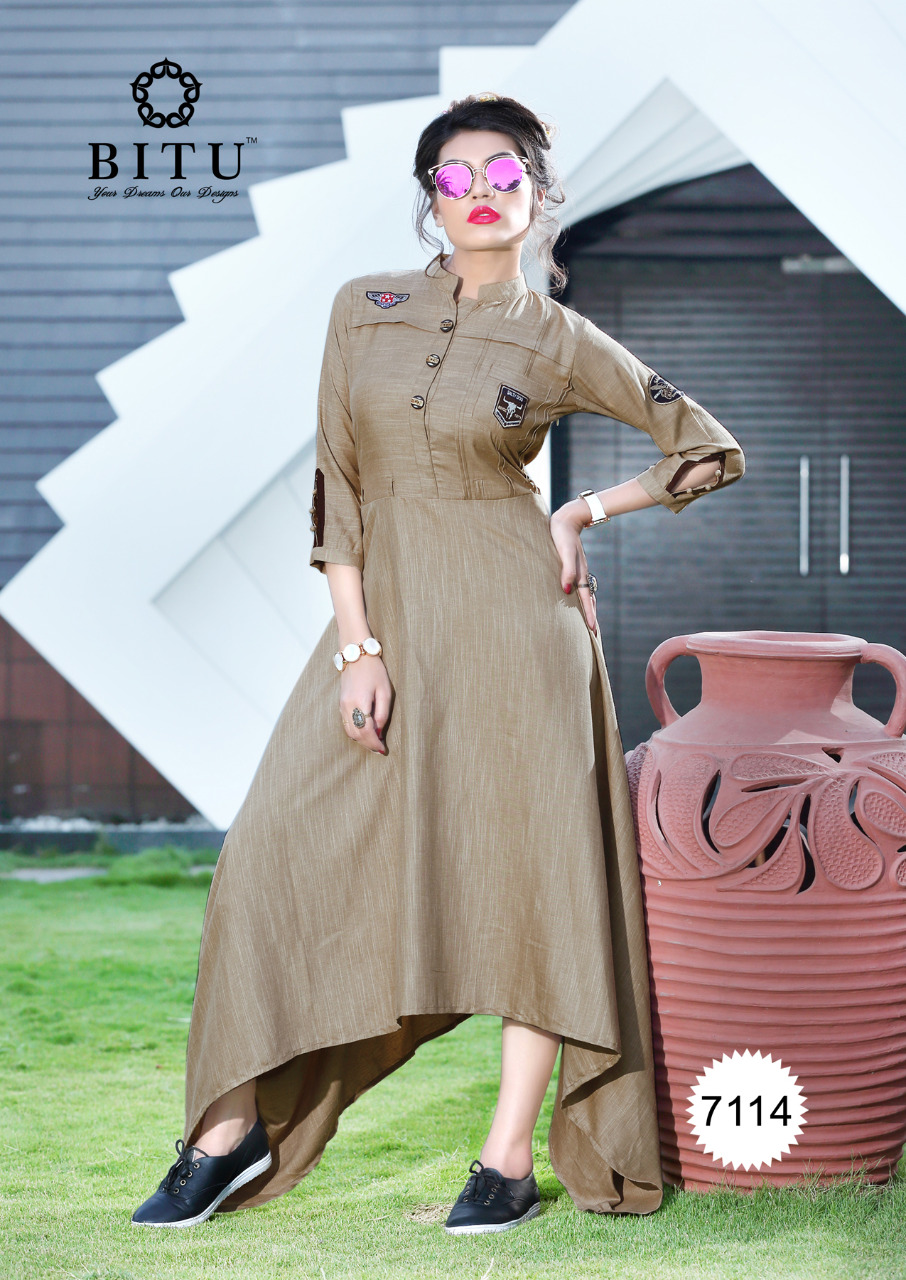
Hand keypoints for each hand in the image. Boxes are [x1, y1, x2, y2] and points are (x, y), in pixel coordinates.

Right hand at [339, 655, 392, 753]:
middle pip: (356, 735)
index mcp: (360, 703)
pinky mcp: (340, 704)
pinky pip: (346, 724)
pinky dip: (355, 732)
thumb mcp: (385, 691)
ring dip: (361, 740)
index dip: (374, 743)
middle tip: (379, 749)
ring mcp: (342, 705)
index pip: (366, 731)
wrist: (356, 655)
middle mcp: (347, 706)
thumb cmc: (374, 671)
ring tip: (373, 743)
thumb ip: (382, 712)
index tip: (383, 750)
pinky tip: (365, 732)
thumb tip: (379, 731)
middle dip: (368, 744)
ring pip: (349, 731)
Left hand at [549, 500, 597, 635]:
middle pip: (589, 600)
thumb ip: (566, 570)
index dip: (589, 615)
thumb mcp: (564, 552)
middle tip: (594, 634)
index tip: (593, 631)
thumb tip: (565, 590)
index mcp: (580, 573)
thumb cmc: (562, 535)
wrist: (566, 518)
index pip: (586, 599)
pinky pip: (580, 586)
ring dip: (588, 608)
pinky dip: (582, 597)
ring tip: (588, 621)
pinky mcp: (573, 566)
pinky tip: (577, 599)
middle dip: (591, 616)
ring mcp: (578, 570)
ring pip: (585, 594)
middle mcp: (581, 574)